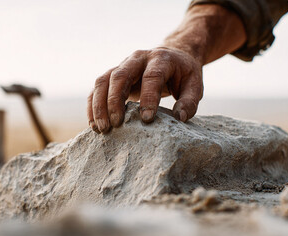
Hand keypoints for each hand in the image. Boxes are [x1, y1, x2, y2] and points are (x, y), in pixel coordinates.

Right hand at [87, 47, 202, 132]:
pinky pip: (97, 88)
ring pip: (103, 81)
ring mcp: (122, 65)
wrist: (172, 54)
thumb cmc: (183, 74)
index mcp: (160, 59)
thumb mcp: (194, 84)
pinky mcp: (113, 75)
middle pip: (120, 76)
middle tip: (115, 125)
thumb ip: (190, 101)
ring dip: (99, 105)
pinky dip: (93, 105)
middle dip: (114, 101)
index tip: (146, 119)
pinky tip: (94, 124)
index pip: (151, 77)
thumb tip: (179, 118)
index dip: (148, 97)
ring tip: (102, 128)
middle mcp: (137, 59)